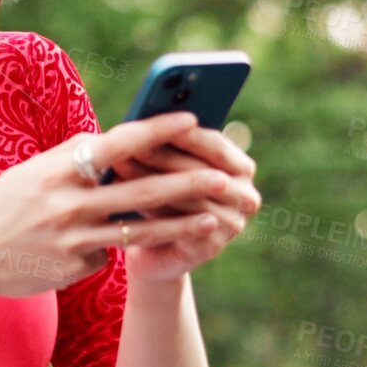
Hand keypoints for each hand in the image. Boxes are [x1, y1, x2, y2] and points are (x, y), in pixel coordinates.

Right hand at [0, 112, 236, 304]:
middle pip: (139, 190)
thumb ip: (74, 162)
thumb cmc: (0, 206)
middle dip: (186, 183)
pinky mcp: (73, 268)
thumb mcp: (32, 173)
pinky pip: (104, 254)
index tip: (190, 120)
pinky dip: (106, 248)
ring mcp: (72, 239)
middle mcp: (68, 203)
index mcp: (57, 169)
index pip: (117, 144)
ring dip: (179, 223)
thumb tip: (115, 145)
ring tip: (212, 219)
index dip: (156, 131)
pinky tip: (84, 249)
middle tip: (222, 177)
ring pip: (138, 230)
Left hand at [99, 123, 259, 282]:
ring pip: (189, 196)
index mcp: (241, 168)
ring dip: (152, 179)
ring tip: (119, 165)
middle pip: (202, 171)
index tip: (152, 119)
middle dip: (162, 155)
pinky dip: (153, 210)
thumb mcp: (166, 165)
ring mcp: (234, 223)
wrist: (156, 249)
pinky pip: (181, 224)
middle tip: (128, 143)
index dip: (182, 133)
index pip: (215, 145)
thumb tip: (145, 117)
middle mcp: (246, 196)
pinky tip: (127, 198)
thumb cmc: (160, 195)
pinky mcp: (213, 246)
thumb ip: (168, 142)